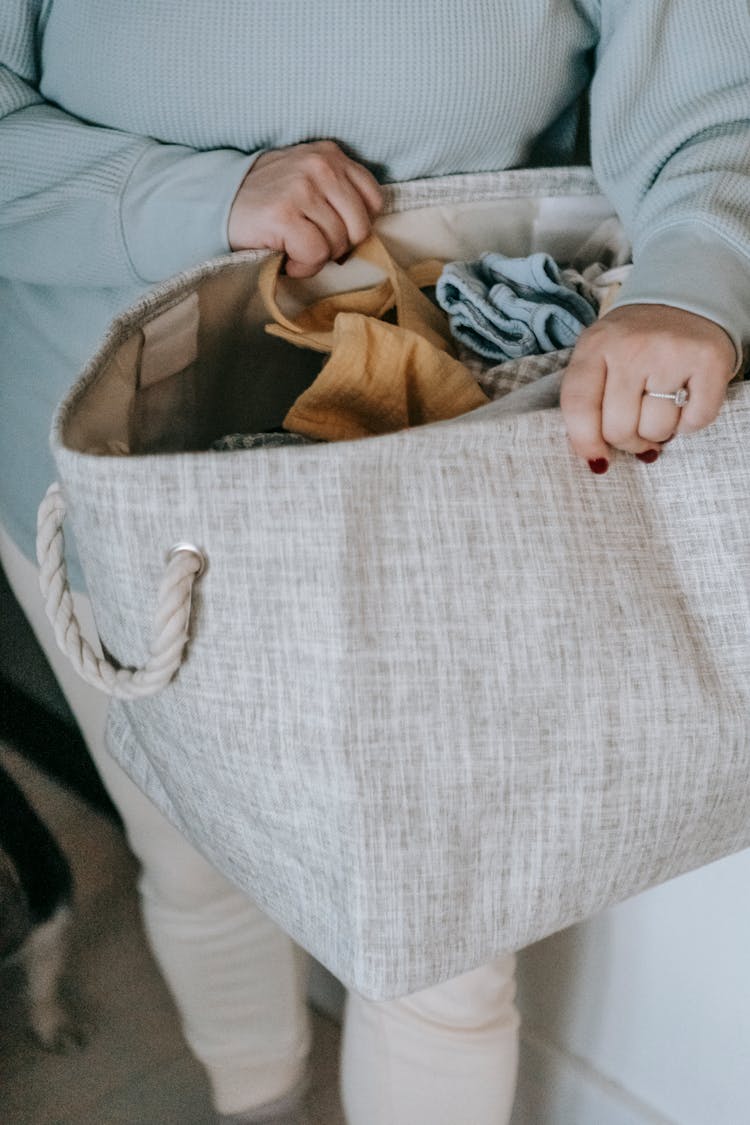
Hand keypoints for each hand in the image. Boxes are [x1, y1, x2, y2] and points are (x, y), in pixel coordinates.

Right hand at [228, 140, 382, 277]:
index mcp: (331, 154)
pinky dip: (303, 266)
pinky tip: (286, 256)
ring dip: (316, 257)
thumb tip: (366, 228)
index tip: (330, 229)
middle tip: (310, 243)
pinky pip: (316, 255)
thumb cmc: (265, 199)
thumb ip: (337, 191)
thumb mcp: (306, 179)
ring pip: (338, 244)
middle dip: (338, 245)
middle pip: (360, 227)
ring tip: (293, 247)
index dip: (355, 225)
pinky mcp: (285, 215)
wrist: (214, 203)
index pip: (374, 200)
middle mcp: (320, 166)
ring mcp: (302, 189)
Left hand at [560, 304, 736, 470]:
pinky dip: (689, 424)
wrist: (684, 301)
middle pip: (619, 428)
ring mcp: (671, 352)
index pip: (578, 406)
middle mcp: (632, 347)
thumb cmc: (634, 344)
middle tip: (636, 430)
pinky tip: (685, 401)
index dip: (585, 442)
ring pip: (657, 430)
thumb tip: (596, 459)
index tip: (598, 460)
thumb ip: (588, 400)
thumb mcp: (599, 356)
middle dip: (628, 442)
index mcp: (595, 345)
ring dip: (658, 433)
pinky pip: (695, 421)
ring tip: (659, 409)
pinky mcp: (709, 360)